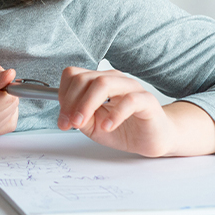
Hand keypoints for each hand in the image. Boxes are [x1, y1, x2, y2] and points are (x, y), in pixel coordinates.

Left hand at [56, 66, 177, 155]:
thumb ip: (79, 118)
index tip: (63, 118)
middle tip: (70, 123)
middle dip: (71, 102)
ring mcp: (131, 87)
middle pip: (85, 78)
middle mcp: (114, 80)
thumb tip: (67, 115)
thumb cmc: (123, 129)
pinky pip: (130, 100)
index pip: (74, 75)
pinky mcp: (147, 100)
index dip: (63, 95)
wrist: (151, 139)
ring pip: (103, 84)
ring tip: (82, 123)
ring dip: (87, 104)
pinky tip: (107, 126)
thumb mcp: (93, 127)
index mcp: (99, 82)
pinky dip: (115, 114)